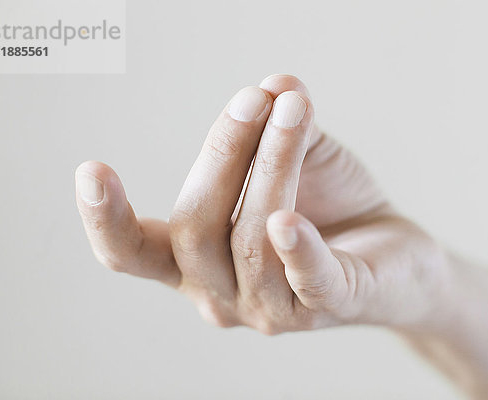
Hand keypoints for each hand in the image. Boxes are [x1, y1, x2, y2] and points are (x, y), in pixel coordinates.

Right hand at [75, 75, 447, 333]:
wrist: (396, 259)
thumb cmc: (332, 211)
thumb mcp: (299, 161)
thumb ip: (280, 128)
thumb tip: (275, 85)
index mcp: (196, 264)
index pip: (135, 254)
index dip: (105, 220)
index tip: (91, 169)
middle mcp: (222, 296)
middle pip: (197, 230)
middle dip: (222, 156)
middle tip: (252, 100)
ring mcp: (272, 310)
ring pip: (252, 240)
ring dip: (272, 166)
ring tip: (291, 110)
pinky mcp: (329, 307)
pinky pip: (308, 282)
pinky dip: (297, 250)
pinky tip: (287, 220)